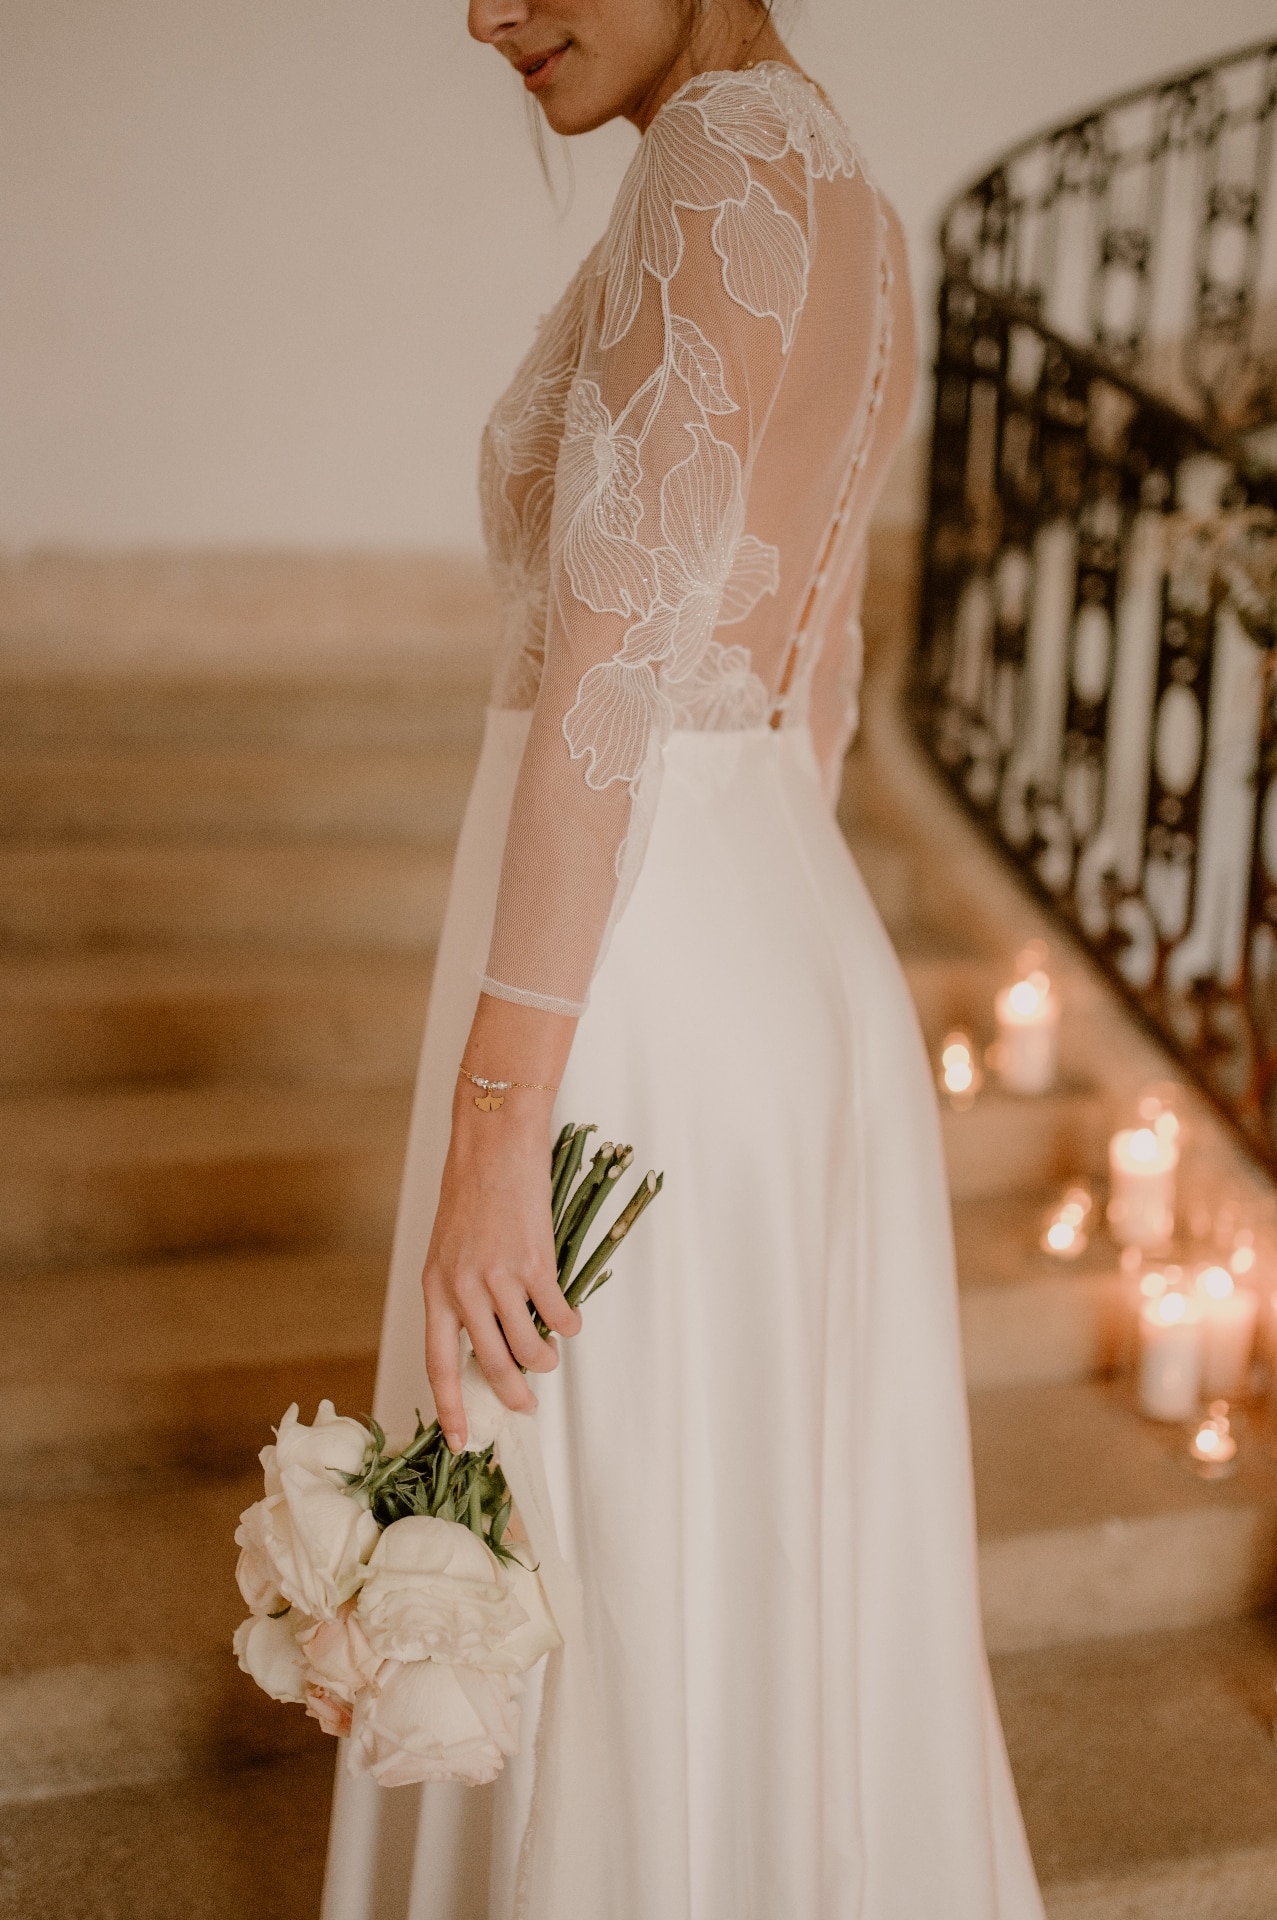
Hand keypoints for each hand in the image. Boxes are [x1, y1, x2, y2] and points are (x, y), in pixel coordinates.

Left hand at [422, 997, 580, 1449]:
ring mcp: (499, 1277)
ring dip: (543, 1360)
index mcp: (434, 1287)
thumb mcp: (450, 1247)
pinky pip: (556, 1313)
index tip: (459, 1440)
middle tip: (525, 1406)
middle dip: (511, 1394)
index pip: (438, 1362)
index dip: (449, 1406)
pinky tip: (568, 1321)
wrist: (493, 1143)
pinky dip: (567, 1324)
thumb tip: (488, 1335)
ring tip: (549, 1356)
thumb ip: (461, 1291)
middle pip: (488, 1364)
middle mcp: (462, 1288)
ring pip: (526, 1345)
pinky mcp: (534, 1262)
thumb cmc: (472, 1190)